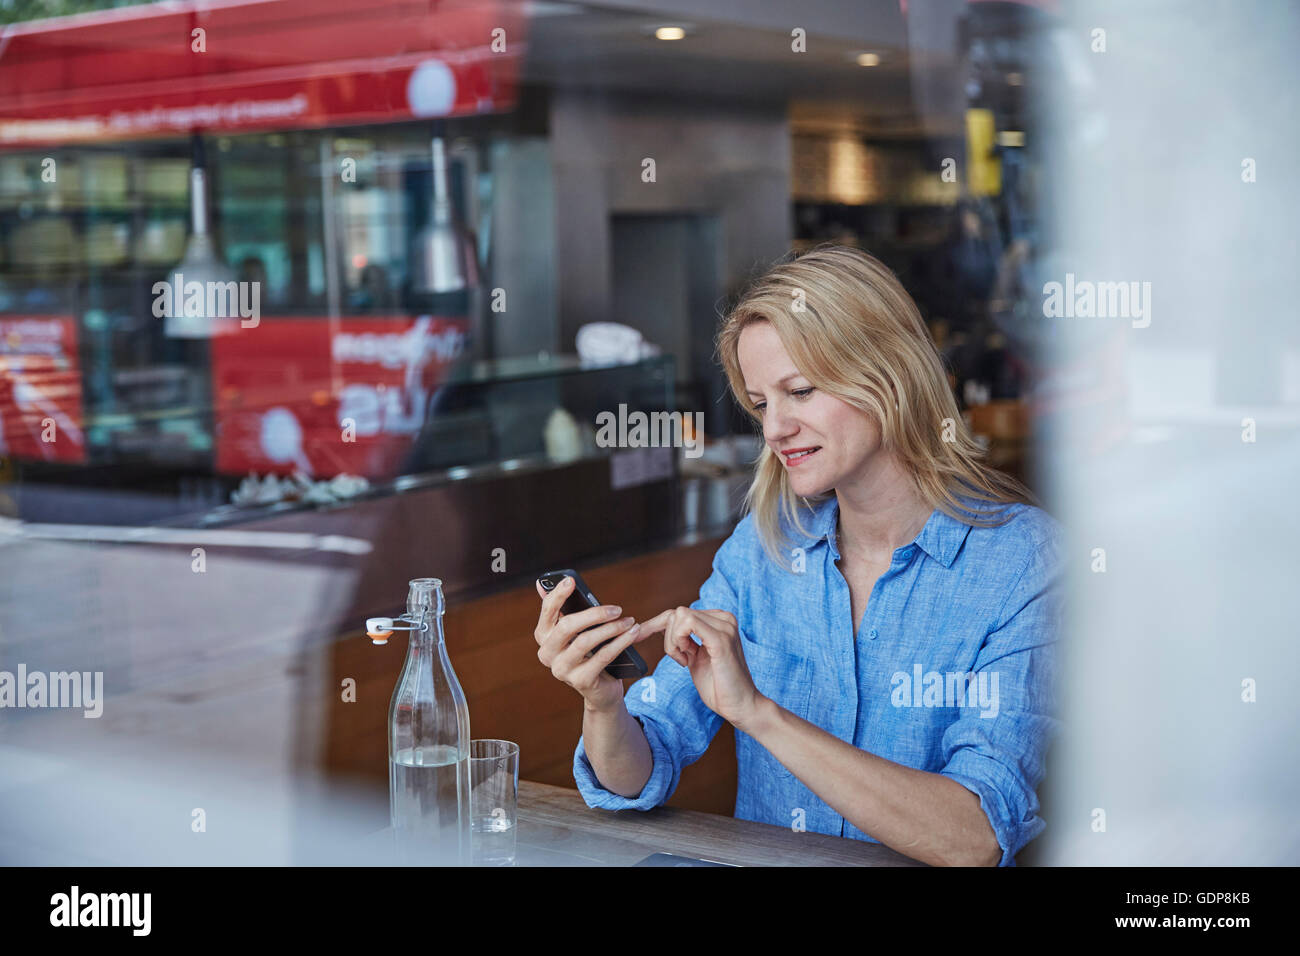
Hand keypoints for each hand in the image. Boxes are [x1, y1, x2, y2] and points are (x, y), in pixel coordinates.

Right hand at [533, 576, 655, 712]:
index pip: (547, 611)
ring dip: (612, 628)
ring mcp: (561, 669)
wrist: (600, 689)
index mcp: (543, 636)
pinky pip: (603, 657)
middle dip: (594, 614)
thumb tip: (540, 583)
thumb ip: (563, 609)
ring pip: (586, 641)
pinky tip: (632, 633)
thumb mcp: (576, 631)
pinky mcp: (580, 681)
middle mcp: (547, 653)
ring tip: (629, 621)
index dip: (558, 594)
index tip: (571, 581)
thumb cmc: (588, 652)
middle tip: (617, 609)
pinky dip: (620, 642)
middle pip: (567, 626)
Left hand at [638, 606, 765, 730]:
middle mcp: (723, 618)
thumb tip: (663, 626)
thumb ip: (685, 640)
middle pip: (676, 614)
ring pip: (678, 616)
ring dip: (673, 642)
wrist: (740, 706)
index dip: (655, 625)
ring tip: (686, 661)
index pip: (680, 613)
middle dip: (667, 638)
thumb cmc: (719, 686)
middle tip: (681, 659)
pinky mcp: (721, 639)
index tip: (637, 637)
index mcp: (719, 621)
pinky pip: (686, 624)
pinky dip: (677, 643)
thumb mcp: (696, 657)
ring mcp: (724, 626)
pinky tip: (687, 660)